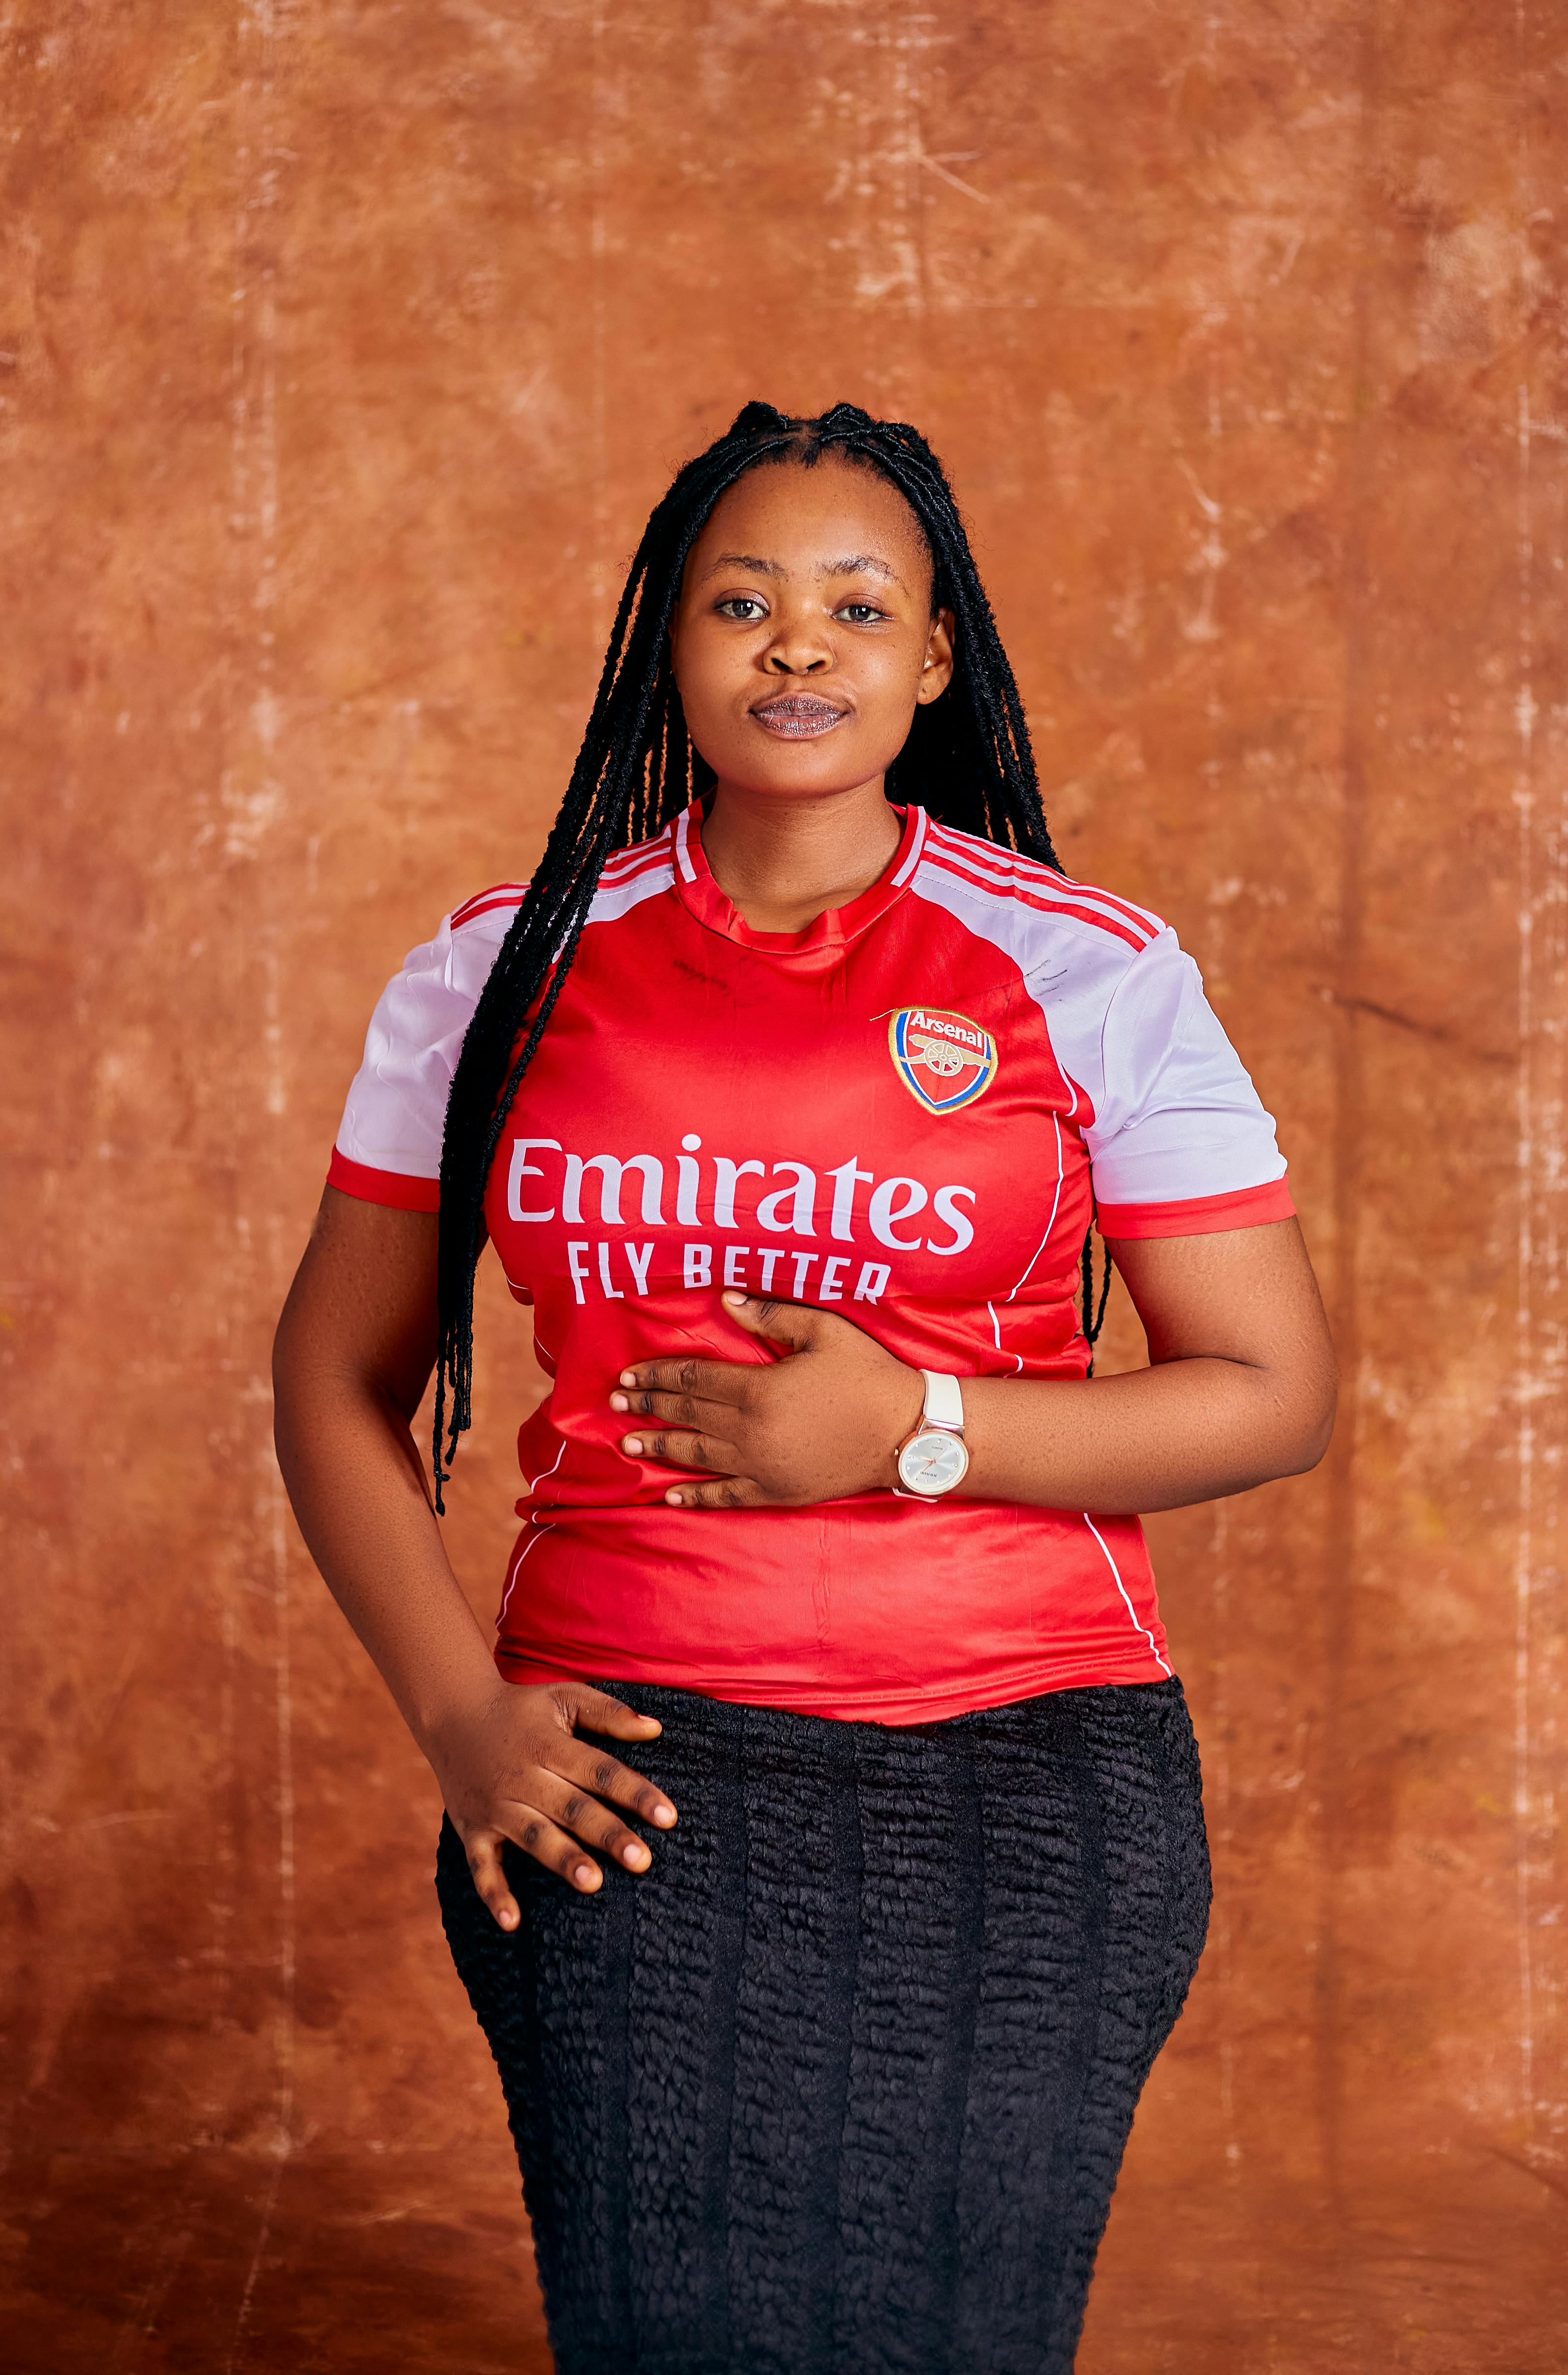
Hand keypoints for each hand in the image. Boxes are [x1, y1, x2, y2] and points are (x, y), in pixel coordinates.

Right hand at [427, 1678, 677, 1924]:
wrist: (452, 1713)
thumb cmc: (520, 1710)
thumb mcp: (563, 1697)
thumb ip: (609, 1713)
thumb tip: (657, 1729)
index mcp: (548, 1744)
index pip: (600, 1771)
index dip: (634, 1793)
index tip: (668, 1817)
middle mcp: (522, 1776)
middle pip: (571, 1808)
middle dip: (607, 1834)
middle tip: (642, 1861)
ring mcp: (494, 1806)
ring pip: (533, 1836)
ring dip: (562, 1858)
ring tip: (593, 1882)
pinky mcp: (471, 1829)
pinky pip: (481, 1866)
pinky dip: (494, 1894)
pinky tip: (512, 1922)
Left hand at [610, 1290, 925, 1508]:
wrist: (908, 1434)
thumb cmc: (867, 1375)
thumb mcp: (824, 1331)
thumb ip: (771, 1316)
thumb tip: (726, 1301)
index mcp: (759, 1389)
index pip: (693, 1380)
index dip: (657, 1377)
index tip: (628, 1376)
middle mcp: (751, 1432)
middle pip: (687, 1417)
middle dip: (647, 1409)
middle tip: (613, 1405)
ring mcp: (762, 1467)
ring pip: (697, 1456)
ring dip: (659, 1447)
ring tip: (628, 1443)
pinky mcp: (777, 1492)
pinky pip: (727, 1496)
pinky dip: (697, 1496)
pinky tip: (671, 1495)